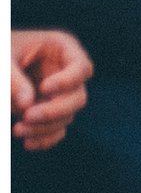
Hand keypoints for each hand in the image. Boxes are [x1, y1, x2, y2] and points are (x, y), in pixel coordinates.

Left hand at [11, 30, 91, 150]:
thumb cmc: (1, 50)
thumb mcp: (3, 59)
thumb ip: (13, 80)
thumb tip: (27, 105)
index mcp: (61, 49)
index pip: (81, 67)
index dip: (68, 80)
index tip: (44, 88)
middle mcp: (66, 72)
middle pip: (77, 97)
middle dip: (54, 110)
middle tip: (27, 116)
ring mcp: (60, 93)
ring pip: (67, 117)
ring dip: (45, 127)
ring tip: (17, 130)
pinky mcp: (50, 111)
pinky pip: (57, 129)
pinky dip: (45, 139)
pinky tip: (28, 143)